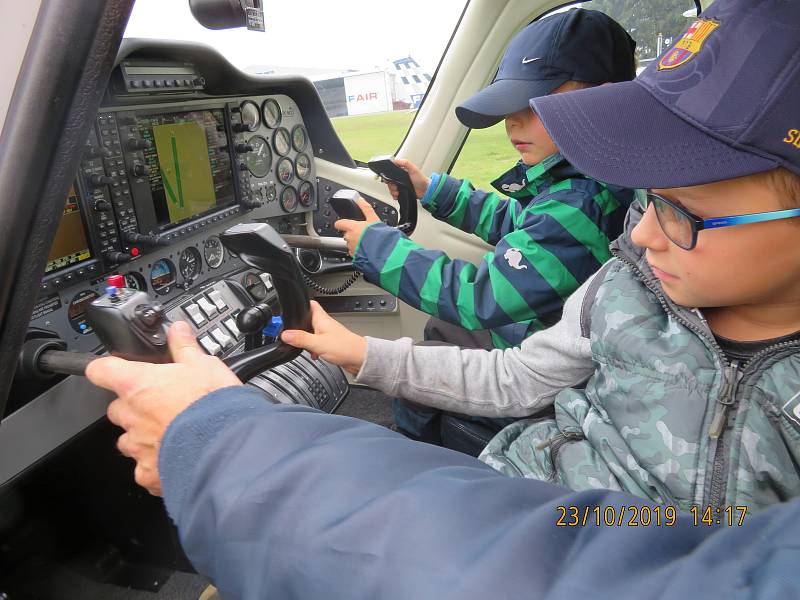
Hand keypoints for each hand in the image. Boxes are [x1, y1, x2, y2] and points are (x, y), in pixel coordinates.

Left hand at [85, 320, 241, 495]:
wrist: (225, 446)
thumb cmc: (212, 404)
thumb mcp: (203, 364)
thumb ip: (184, 347)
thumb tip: (178, 329)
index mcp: (138, 384)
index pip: (102, 370)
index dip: (105, 367)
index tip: (110, 368)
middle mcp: (131, 415)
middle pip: (117, 407)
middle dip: (133, 405)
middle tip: (161, 403)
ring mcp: (137, 446)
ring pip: (128, 440)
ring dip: (143, 435)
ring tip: (172, 432)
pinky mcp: (148, 473)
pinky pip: (143, 469)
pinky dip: (156, 465)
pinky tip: (176, 458)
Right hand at [281, 300, 365, 374]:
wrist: (359, 358)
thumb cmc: (345, 347)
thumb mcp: (318, 343)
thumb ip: (301, 338)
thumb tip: (285, 334)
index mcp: (321, 319)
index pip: (310, 304)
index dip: (300, 303)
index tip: (291, 305)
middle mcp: (324, 324)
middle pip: (308, 319)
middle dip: (299, 325)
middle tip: (290, 331)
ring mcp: (327, 333)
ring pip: (312, 332)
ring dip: (306, 339)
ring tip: (301, 345)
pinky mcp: (330, 343)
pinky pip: (317, 342)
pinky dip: (313, 348)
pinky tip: (313, 354)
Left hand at [334, 198, 380, 255]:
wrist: (383, 252)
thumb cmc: (379, 235)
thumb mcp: (373, 218)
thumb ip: (365, 208)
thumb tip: (360, 200)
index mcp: (351, 227)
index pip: (339, 223)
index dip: (342, 222)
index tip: (346, 222)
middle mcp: (349, 238)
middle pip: (346, 233)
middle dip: (353, 233)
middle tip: (363, 232)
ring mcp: (351, 248)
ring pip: (350, 243)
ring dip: (356, 242)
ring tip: (367, 241)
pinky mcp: (355, 256)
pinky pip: (354, 252)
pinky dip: (359, 250)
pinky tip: (367, 249)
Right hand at [382, 158, 429, 199]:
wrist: (425, 191)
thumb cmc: (421, 179)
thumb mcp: (413, 168)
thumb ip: (405, 163)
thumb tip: (395, 160)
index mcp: (401, 172)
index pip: (391, 173)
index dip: (388, 176)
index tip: (388, 179)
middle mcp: (400, 178)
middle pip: (389, 181)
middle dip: (391, 185)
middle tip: (395, 187)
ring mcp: (401, 186)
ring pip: (391, 188)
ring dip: (393, 191)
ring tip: (397, 192)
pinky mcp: (402, 192)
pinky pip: (394, 194)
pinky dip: (395, 195)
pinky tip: (398, 195)